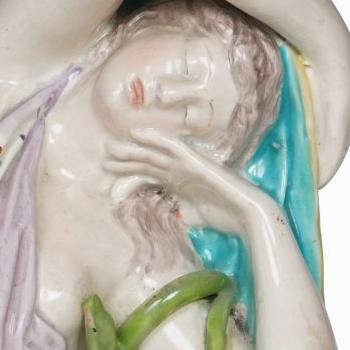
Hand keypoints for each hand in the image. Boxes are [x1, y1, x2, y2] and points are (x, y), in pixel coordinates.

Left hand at [103, 130, 269, 236]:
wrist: (246, 214)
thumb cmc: (223, 216)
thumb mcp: (189, 216)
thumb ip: (174, 212)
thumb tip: (161, 216)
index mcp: (178, 183)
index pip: (148, 178)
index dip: (128, 178)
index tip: (108, 183)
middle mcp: (179, 171)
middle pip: (146, 164)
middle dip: (125, 162)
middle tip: (103, 160)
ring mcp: (186, 165)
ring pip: (153, 154)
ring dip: (132, 150)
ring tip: (111, 148)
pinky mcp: (194, 161)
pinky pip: (172, 146)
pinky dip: (155, 138)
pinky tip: (137, 133)